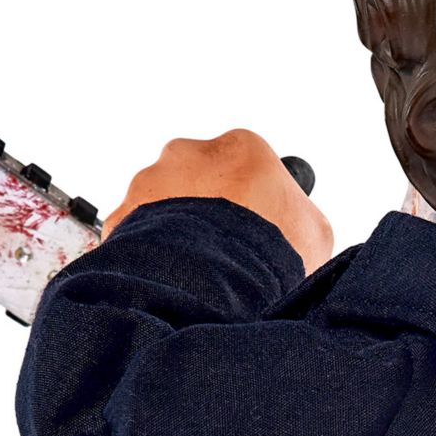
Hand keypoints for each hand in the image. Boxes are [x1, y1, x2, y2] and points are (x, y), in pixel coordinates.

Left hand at [102, 129, 332, 274]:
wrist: (218, 287)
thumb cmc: (269, 255)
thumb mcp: (314, 232)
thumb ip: (297, 216)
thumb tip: (295, 227)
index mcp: (239, 147)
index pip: (242, 164)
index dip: (249, 199)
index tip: (251, 225)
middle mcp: (188, 153)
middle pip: (195, 178)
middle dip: (203, 209)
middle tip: (219, 250)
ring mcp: (149, 183)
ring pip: (159, 204)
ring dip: (172, 231)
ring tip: (193, 270)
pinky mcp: (121, 217)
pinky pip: (132, 233)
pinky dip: (146, 253)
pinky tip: (168, 277)